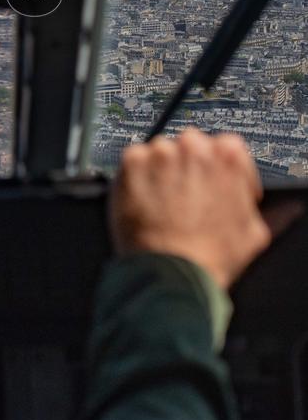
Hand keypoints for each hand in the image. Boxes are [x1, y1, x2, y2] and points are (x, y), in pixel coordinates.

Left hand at [111, 127, 301, 289]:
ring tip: (164, 203)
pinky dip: (138, 177)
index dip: (220, 170)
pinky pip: (134, 160)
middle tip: (187, 196)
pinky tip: (145, 200)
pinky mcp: (132, 163)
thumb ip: (269, 212)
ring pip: (162, 152)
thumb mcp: (254, 234)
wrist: (171, 273)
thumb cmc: (211, 257)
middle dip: (191, 167)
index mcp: (229, 157)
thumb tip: (287, 207)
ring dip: (163, 171)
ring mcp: (161, 153)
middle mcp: (194, 147)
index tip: (216, 184)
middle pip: (192, 146)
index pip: (226, 146)